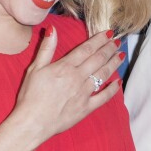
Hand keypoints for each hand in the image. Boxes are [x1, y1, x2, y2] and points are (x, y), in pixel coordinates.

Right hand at [13, 26, 123, 147]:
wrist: (32, 122)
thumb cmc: (30, 96)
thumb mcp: (34, 69)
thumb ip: (46, 48)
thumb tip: (53, 29)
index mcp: (65, 67)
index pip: (87, 49)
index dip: (99, 40)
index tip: (108, 33)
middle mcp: (78, 77)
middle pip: (98, 59)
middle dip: (109, 49)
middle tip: (118, 42)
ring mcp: (84, 93)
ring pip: (103, 74)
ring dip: (113, 64)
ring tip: (120, 55)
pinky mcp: (87, 107)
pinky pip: (104, 97)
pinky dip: (112, 89)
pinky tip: (118, 82)